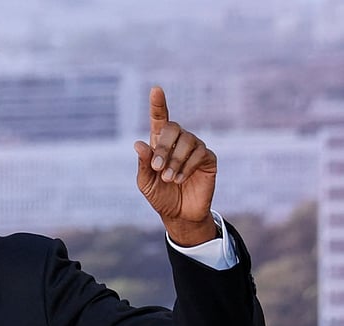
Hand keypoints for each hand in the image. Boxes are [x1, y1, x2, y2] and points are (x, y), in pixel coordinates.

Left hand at [134, 86, 217, 246]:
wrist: (179, 214)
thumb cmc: (160, 195)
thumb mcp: (146, 183)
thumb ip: (143, 164)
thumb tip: (138, 143)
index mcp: (159, 143)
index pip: (159, 119)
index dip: (158, 104)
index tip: (156, 89)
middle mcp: (178, 141)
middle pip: (172, 128)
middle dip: (163, 147)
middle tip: (157, 168)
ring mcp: (195, 148)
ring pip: (187, 141)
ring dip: (174, 161)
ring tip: (169, 178)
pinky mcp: (208, 159)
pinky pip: (199, 154)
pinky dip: (187, 167)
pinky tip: (180, 179)